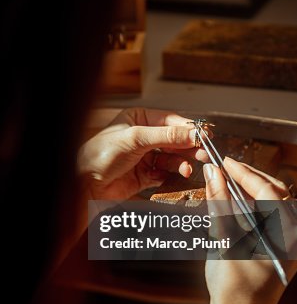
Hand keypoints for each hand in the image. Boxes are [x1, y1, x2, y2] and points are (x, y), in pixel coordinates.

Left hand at [78, 107, 206, 199]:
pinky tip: (177, 175)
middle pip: (174, 140)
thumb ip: (167, 135)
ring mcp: (144, 157)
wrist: (85, 184)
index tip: (204, 135)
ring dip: (182, 163)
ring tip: (188, 168)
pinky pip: (165, 173)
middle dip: (188, 147)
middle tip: (203, 153)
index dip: (188, 128)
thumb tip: (193, 132)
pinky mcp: (145, 176)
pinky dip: (172, 175)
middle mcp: (143, 137)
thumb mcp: (136, 138)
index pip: (170, 121)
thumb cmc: (100, 155)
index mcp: (138, 119)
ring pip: (172, 158)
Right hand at [203, 157, 296, 303]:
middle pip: (275, 193)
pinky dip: (253, 205)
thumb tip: (212, 173)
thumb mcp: (224, 239)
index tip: (224, 161)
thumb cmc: (232, 287)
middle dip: (249, 178)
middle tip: (224, 168)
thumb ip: (219, 203)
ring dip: (250, 189)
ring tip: (227, 180)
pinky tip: (235, 200)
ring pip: (273, 202)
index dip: (244, 173)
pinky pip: (270, 216)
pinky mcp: (283, 245)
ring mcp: (292, 241)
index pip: (268, 191)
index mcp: (288, 235)